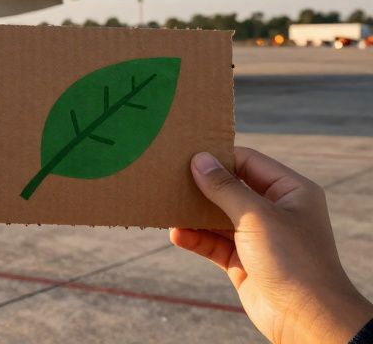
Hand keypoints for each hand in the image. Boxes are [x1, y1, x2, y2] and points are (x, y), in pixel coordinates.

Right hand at [172, 147, 372, 343]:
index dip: (219, 158)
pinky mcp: (244, 261)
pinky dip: (196, 238)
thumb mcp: (256, 216)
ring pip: (218, 217)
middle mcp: (275, 211)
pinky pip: (214, 243)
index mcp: (290, 191)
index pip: (248, 162)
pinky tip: (177, 235)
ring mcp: (259, 238)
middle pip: (230, 189)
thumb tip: (199, 160)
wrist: (306, 319)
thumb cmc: (292, 260)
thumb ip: (224, 187)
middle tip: (169, 178)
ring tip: (167, 206)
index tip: (185, 155)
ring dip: (194, 214)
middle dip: (201, 187)